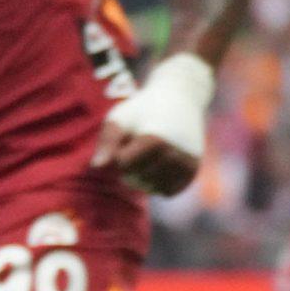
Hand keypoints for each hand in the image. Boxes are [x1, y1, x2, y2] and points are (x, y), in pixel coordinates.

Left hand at [93, 52, 213, 195]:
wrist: (179, 99)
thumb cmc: (142, 110)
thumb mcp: (120, 118)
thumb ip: (107, 142)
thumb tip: (96, 167)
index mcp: (155, 141)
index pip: (123, 166)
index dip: (119, 153)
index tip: (128, 137)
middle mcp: (175, 155)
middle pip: (137, 179)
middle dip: (130, 166)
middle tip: (139, 144)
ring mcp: (187, 164)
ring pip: (153, 189)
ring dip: (144, 177)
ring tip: (149, 153)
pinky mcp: (192, 171)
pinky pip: (168, 191)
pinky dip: (159, 183)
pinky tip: (158, 165)